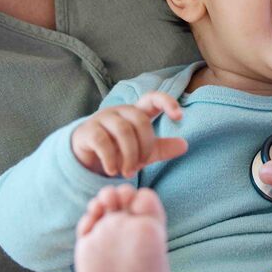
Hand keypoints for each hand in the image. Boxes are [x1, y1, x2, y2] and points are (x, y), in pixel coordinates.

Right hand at [69, 92, 187, 176]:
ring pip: (123, 130)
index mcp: (136, 112)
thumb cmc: (119, 150)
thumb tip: (184, 145)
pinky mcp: (88, 131)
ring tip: (128, 172)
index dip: (167, 102)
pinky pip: (103, 141)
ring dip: (129, 155)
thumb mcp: (143, 151)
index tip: (179, 116)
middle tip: (140, 165)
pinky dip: (111, 159)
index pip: (152, 98)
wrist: (87, 158)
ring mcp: (102, 119)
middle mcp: (120, 111)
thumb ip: (162, 148)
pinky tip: (113, 171)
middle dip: (144, 146)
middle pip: (140, 120)